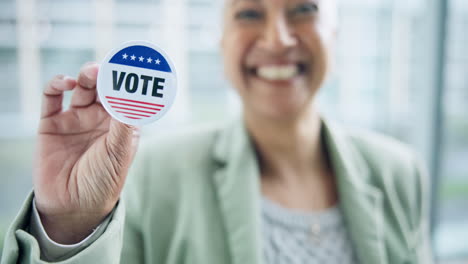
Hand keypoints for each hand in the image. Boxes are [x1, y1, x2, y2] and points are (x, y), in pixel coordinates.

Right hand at [33, 62, 138, 243]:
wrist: (72, 206)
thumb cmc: (103, 181)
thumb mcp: (119, 152)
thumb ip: (124, 123)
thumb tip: (132, 94)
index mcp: (121, 124)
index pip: (126, 96)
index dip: (129, 81)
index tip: (132, 67)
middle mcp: (100, 118)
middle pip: (104, 87)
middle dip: (107, 75)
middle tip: (107, 68)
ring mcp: (76, 119)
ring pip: (82, 88)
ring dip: (86, 76)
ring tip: (90, 74)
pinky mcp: (52, 123)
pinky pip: (53, 97)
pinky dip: (57, 85)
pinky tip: (66, 83)